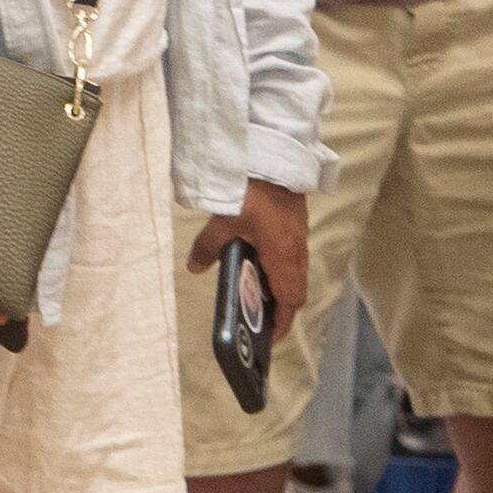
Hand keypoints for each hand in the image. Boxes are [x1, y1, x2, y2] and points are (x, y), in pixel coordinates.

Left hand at [187, 179, 311, 338]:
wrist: (270, 154)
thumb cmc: (249, 190)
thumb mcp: (222, 222)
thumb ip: (208, 248)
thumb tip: (194, 267)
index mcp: (282, 255)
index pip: (291, 300)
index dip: (282, 322)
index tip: (269, 338)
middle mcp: (296, 249)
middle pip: (296, 290)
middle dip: (281, 310)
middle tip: (261, 321)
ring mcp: (298, 235)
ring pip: (296, 272)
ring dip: (281, 288)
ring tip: (258, 297)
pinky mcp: (295, 222)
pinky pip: (293, 255)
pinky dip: (281, 268)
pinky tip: (260, 264)